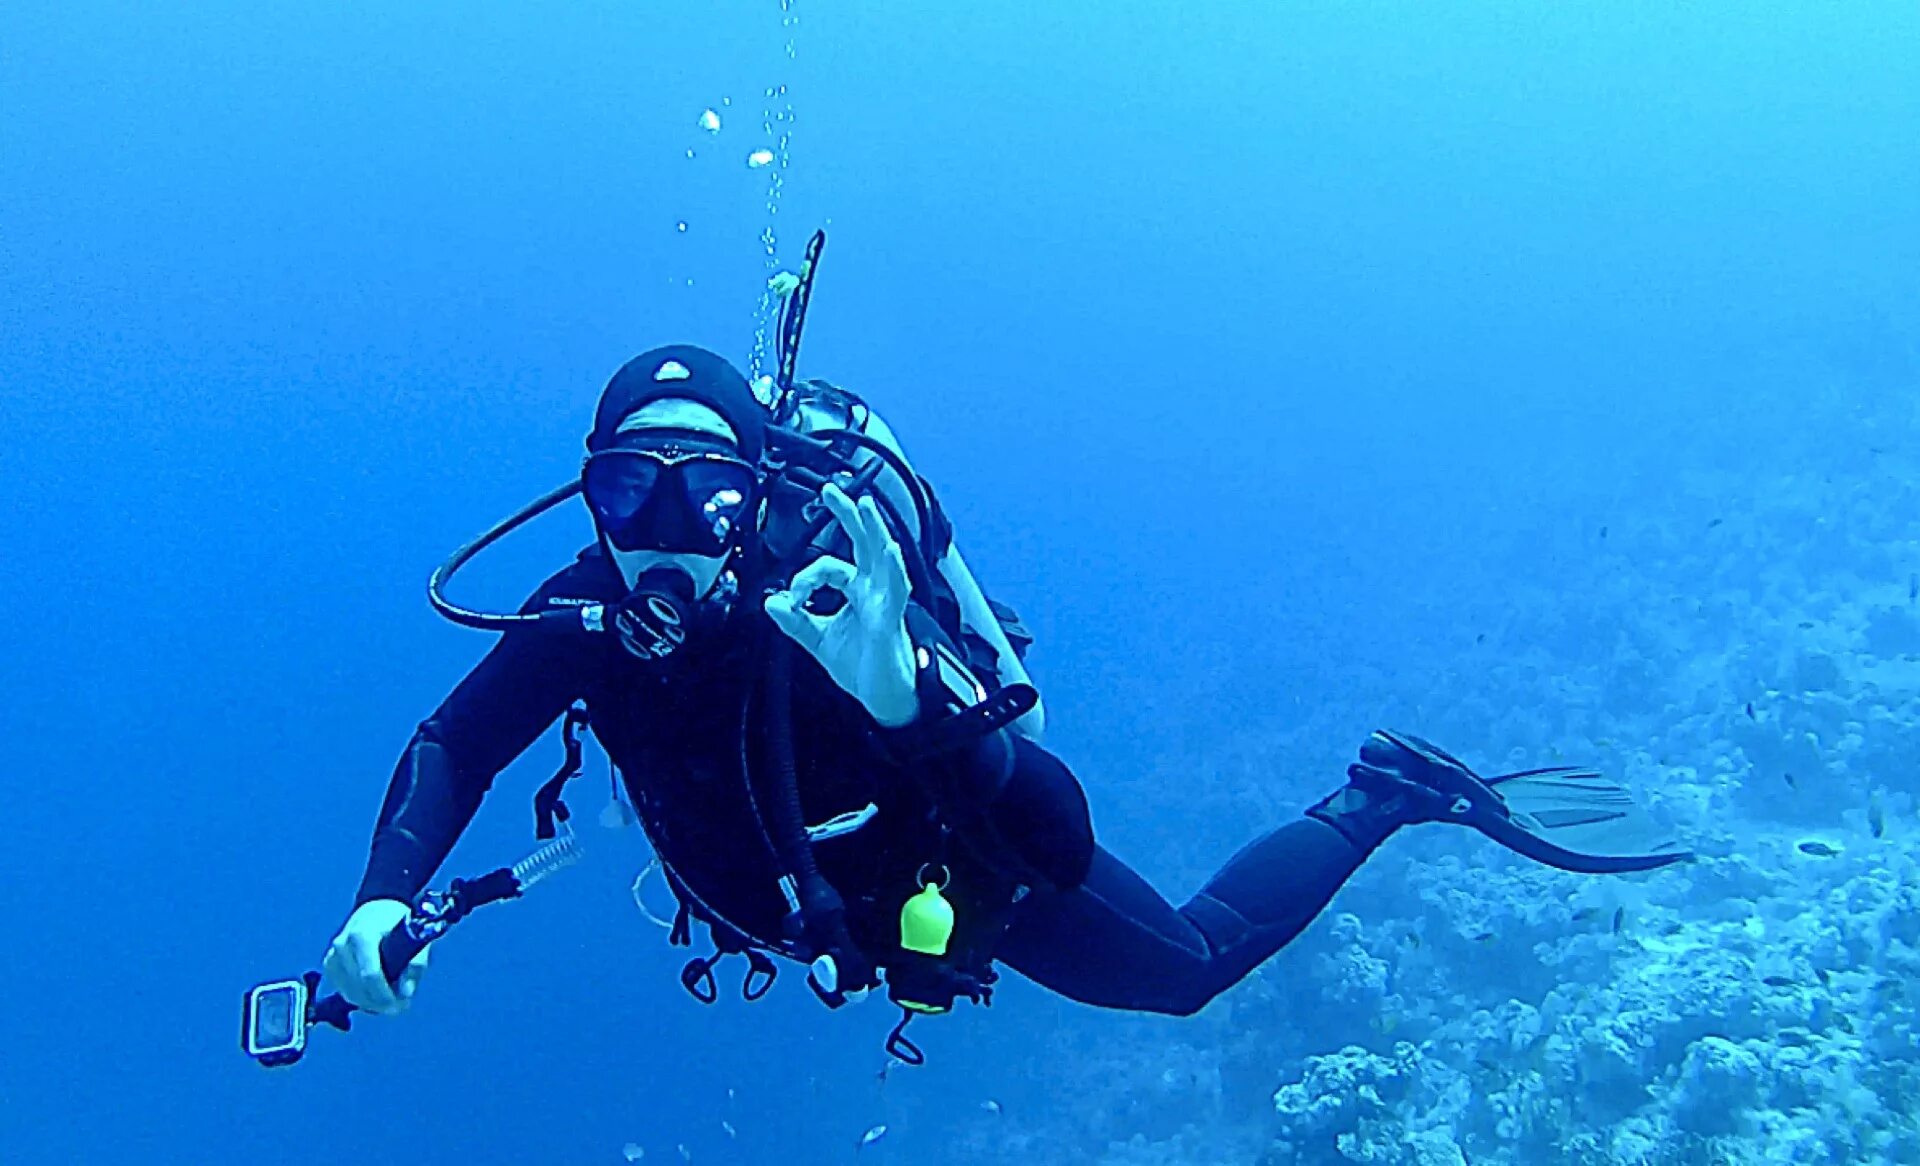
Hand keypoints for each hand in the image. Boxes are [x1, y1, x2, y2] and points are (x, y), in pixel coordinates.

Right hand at [323, 899, 430, 1014]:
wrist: (378, 905)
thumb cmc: (397, 920)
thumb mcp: (414, 937)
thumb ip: (414, 965)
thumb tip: (406, 993)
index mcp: (362, 936)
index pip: (370, 975)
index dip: (385, 995)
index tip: (400, 1005)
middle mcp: (342, 945)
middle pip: (358, 987)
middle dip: (380, 1002)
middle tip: (399, 1007)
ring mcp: (333, 954)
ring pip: (348, 992)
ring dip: (369, 1002)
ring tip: (389, 1002)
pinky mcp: (330, 962)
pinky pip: (342, 988)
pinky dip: (358, 995)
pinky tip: (374, 994)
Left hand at [763, 484, 917, 727]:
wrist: (885, 698)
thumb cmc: (864, 667)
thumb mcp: (819, 640)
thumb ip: (795, 621)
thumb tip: (771, 601)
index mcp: (857, 591)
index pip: (829, 566)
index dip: (804, 577)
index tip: (790, 599)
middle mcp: (873, 590)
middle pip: (862, 543)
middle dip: (848, 514)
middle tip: (830, 490)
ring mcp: (885, 602)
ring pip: (882, 558)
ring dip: (874, 531)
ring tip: (866, 507)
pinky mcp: (891, 620)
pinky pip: (895, 591)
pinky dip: (891, 569)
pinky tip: (888, 551)